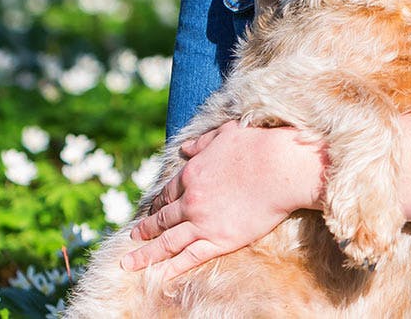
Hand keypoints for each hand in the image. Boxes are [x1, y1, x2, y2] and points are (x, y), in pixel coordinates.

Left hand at [120, 121, 324, 279]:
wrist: (281, 167)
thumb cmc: (258, 146)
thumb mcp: (223, 135)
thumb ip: (201, 143)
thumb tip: (184, 148)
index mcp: (191, 174)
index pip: (167, 194)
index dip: (156, 204)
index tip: (150, 211)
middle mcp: (191, 200)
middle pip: (162, 218)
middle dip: (146, 229)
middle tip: (133, 237)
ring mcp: (203, 222)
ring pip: (167, 242)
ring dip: (146, 253)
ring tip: (128, 263)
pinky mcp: (220, 240)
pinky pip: (189, 257)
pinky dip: (172, 267)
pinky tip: (158, 275)